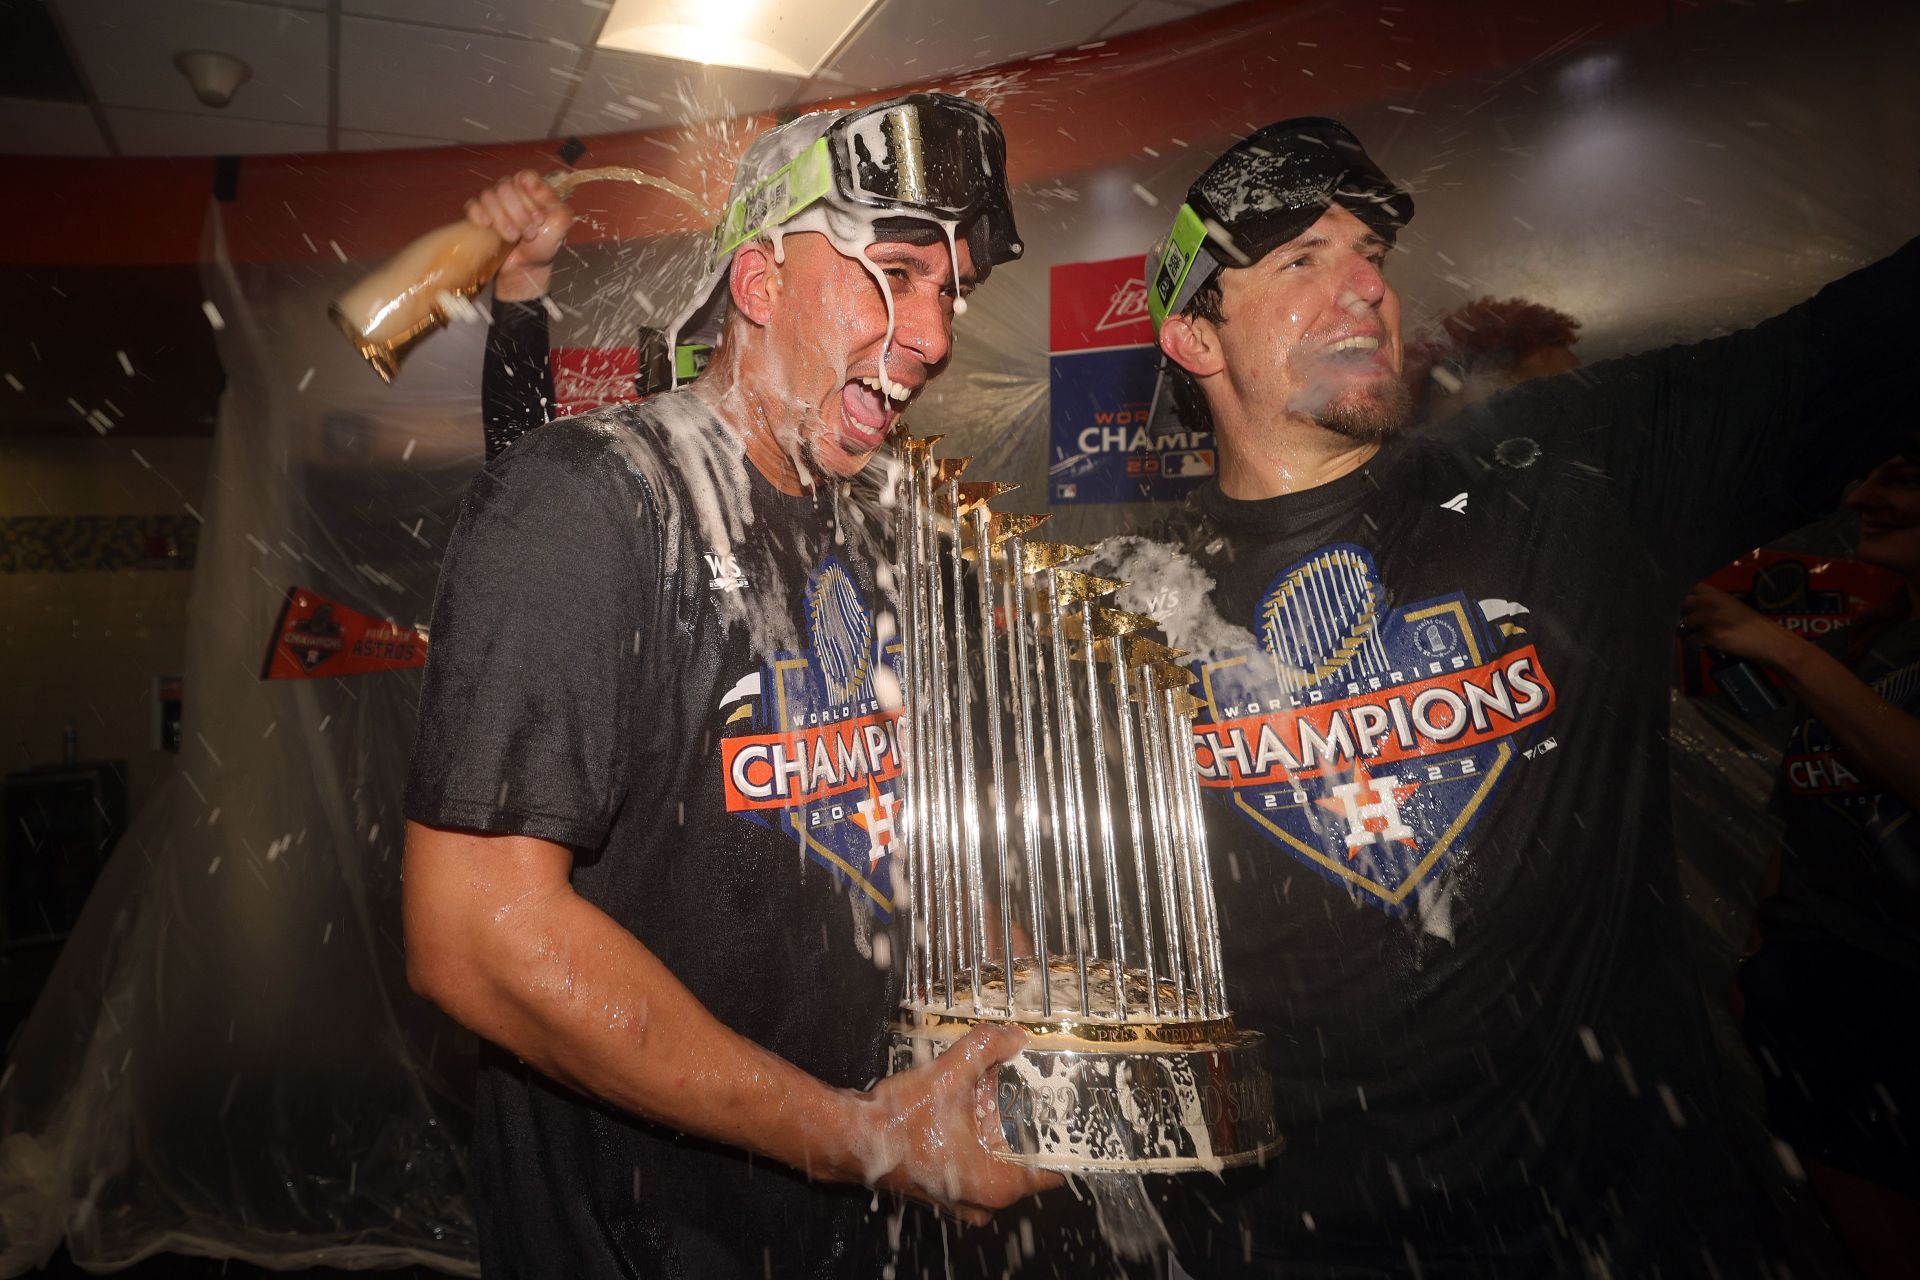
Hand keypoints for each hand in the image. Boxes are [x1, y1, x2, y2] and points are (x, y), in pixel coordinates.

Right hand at [466, 170, 573, 301]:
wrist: (526, 268)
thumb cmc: (544, 244)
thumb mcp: (560, 223)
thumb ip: (553, 199)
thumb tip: (529, 180)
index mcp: (531, 189)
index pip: (524, 177)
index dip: (530, 197)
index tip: (538, 218)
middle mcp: (511, 191)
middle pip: (505, 187)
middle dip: (518, 214)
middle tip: (529, 234)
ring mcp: (493, 202)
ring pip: (489, 196)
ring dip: (503, 220)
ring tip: (514, 238)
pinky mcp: (479, 215)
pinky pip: (472, 205)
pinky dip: (478, 214)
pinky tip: (487, 225)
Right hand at [847, 1024, 1060, 1225]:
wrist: (850, 1137)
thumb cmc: (895, 1121)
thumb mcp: (949, 1073)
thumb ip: (986, 1048)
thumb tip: (1013, 1036)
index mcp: (996, 1183)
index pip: (1056, 1170)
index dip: (1067, 1138)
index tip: (1073, 1112)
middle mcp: (984, 1199)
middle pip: (1028, 1160)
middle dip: (1028, 1123)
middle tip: (1035, 1091)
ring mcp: (964, 1198)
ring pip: (1001, 1160)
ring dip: (1001, 1128)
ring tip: (999, 1093)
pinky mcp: (946, 1189)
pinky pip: (978, 1163)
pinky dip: (978, 1136)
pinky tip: (970, 1104)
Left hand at [1679, 584, 1798, 667]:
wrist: (1768, 640)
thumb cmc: (1750, 624)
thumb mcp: (1730, 605)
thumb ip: (1711, 603)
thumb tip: (1688, 609)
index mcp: (1715, 593)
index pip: (1687, 588)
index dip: (1678, 597)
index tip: (1678, 606)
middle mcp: (1710, 602)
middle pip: (1681, 605)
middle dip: (1679, 615)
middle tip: (1685, 625)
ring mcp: (1710, 618)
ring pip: (1683, 625)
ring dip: (1686, 633)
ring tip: (1697, 637)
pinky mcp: (1712, 634)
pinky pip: (1691, 641)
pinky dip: (1694, 646)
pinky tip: (1704, 647)